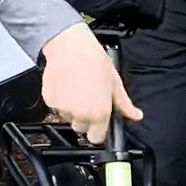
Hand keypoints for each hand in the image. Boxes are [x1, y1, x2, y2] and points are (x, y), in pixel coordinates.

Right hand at [40, 22, 142, 144]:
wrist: (71, 47)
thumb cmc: (94, 61)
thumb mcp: (116, 84)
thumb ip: (125, 106)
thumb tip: (135, 116)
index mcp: (99, 113)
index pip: (97, 139)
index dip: (98, 131)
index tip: (99, 122)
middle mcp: (80, 114)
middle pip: (81, 129)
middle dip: (85, 119)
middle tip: (89, 100)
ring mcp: (63, 109)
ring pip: (68, 118)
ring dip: (72, 109)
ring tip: (78, 90)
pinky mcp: (50, 101)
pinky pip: (56, 107)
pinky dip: (60, 100)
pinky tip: (68, 86)